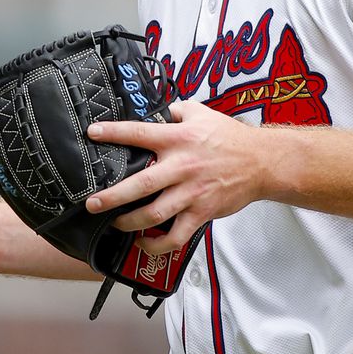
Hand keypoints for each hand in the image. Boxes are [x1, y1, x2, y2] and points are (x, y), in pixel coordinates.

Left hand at [84, 100, 268, 253]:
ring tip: (114, 223)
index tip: (92, 133)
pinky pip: (176, 235)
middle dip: (111, 196)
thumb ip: (176, 111)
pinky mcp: (201, 212)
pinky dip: (157, 243)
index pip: (139, 133)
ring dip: (129, 222)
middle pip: (140, 184)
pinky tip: (144, 241)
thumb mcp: (201, 113)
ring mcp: (191, 192)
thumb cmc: (229, 137)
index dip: (113, 133)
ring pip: (154, 214)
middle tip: (91, 203)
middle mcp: (182, 166)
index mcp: (178, 139)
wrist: (261, 162)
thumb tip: (157, 111)